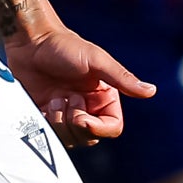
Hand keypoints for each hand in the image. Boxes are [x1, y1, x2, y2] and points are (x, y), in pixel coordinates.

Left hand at [5, 27, 153, 147]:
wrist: (30, 42)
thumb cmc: (65, 46)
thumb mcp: (96, 60)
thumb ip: (122, 78)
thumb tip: (151, 91)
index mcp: (104, 97)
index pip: (112, 127)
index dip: (98, 128)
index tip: (82, 117)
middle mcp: (87, 108)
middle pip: (90, 137)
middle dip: (76, 123)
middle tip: (66, 98)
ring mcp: (65, 114)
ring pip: (69, 140)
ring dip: (60, 121)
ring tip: (54, 98)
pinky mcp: (45, 116)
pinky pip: (48, 135)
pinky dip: (46, 123)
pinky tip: (43, 104)